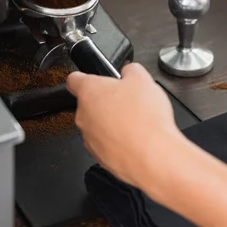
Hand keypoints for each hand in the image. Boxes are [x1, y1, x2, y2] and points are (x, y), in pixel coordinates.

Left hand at [66, 63, 186, 196]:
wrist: (152, 156)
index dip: (83, 77)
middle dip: (107, 102)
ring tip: (135, 122)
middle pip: (90, 103)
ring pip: (98, 125)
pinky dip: (118, 141)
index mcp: (89, 92)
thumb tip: (129, 71)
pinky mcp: (99, 156)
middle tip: (127, 101)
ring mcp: (89, 138)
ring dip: (112, 122)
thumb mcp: (143, 79)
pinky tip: (136, 138)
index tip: (91, 78)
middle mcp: (83, 115)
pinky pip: (106, 144)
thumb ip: (131, 70)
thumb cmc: (144, 119)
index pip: (74, 80)